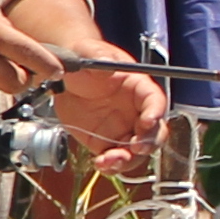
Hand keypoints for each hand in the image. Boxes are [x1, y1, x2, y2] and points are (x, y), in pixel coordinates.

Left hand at [49, 55, 167, 172]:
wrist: (63, 77)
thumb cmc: (82, 58)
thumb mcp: (88, 53)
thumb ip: (99, 57)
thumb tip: (109, 64)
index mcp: (138, 87)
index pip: (155, 100)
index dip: (156, 112)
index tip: (148, 121)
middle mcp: (136, 111)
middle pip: (155, 131)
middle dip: (148, 142)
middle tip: (135, 148)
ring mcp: (123, 129)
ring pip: (137, 151)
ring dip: (128, 160)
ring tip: (109, 160)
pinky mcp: (106, 143)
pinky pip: (116, 159)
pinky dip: (111, 166)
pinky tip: (100, 163)